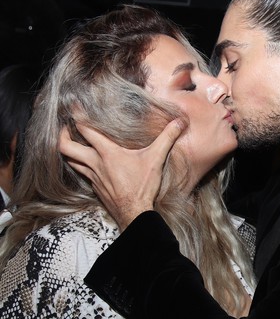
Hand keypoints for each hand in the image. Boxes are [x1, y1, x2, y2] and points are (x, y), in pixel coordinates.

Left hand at [59, 120, 184, 228]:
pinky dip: (79, 165)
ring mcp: (93, 176)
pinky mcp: (95, 187)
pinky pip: (81, 172)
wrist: (134, 213)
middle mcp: (95, 163)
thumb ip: (167, 138)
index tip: (73, 106)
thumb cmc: (142, 186)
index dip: (76, 115)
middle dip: (61, 135)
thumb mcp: (156, 159)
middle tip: (65, 127)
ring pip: (70, 160)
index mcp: (106, 152)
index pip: (84, 129)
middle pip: (65, 147)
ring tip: (73, 143)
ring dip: (69, 151)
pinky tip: (87, 163)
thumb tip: (180, 122)